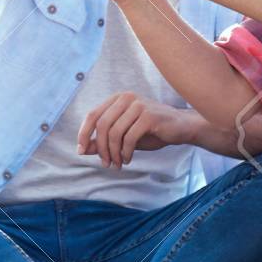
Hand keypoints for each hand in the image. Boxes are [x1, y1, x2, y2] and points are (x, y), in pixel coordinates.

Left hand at [76, 92, 195, 168]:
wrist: (181, 128)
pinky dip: (126, 152)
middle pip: (102, 125)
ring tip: (118, 164)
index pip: (92, 115)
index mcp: (117, 99)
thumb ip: (104, 140)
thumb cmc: (151, 131)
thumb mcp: (124, 136)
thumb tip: (83, 149)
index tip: (81, 151)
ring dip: (114, 153)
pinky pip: (129, 138)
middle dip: (101, 148)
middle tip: (106, 163)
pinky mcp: (148, 116)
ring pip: (114, 133)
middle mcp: (126, 98)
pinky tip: (128, 159)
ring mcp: (138, 105)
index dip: (83, 134)